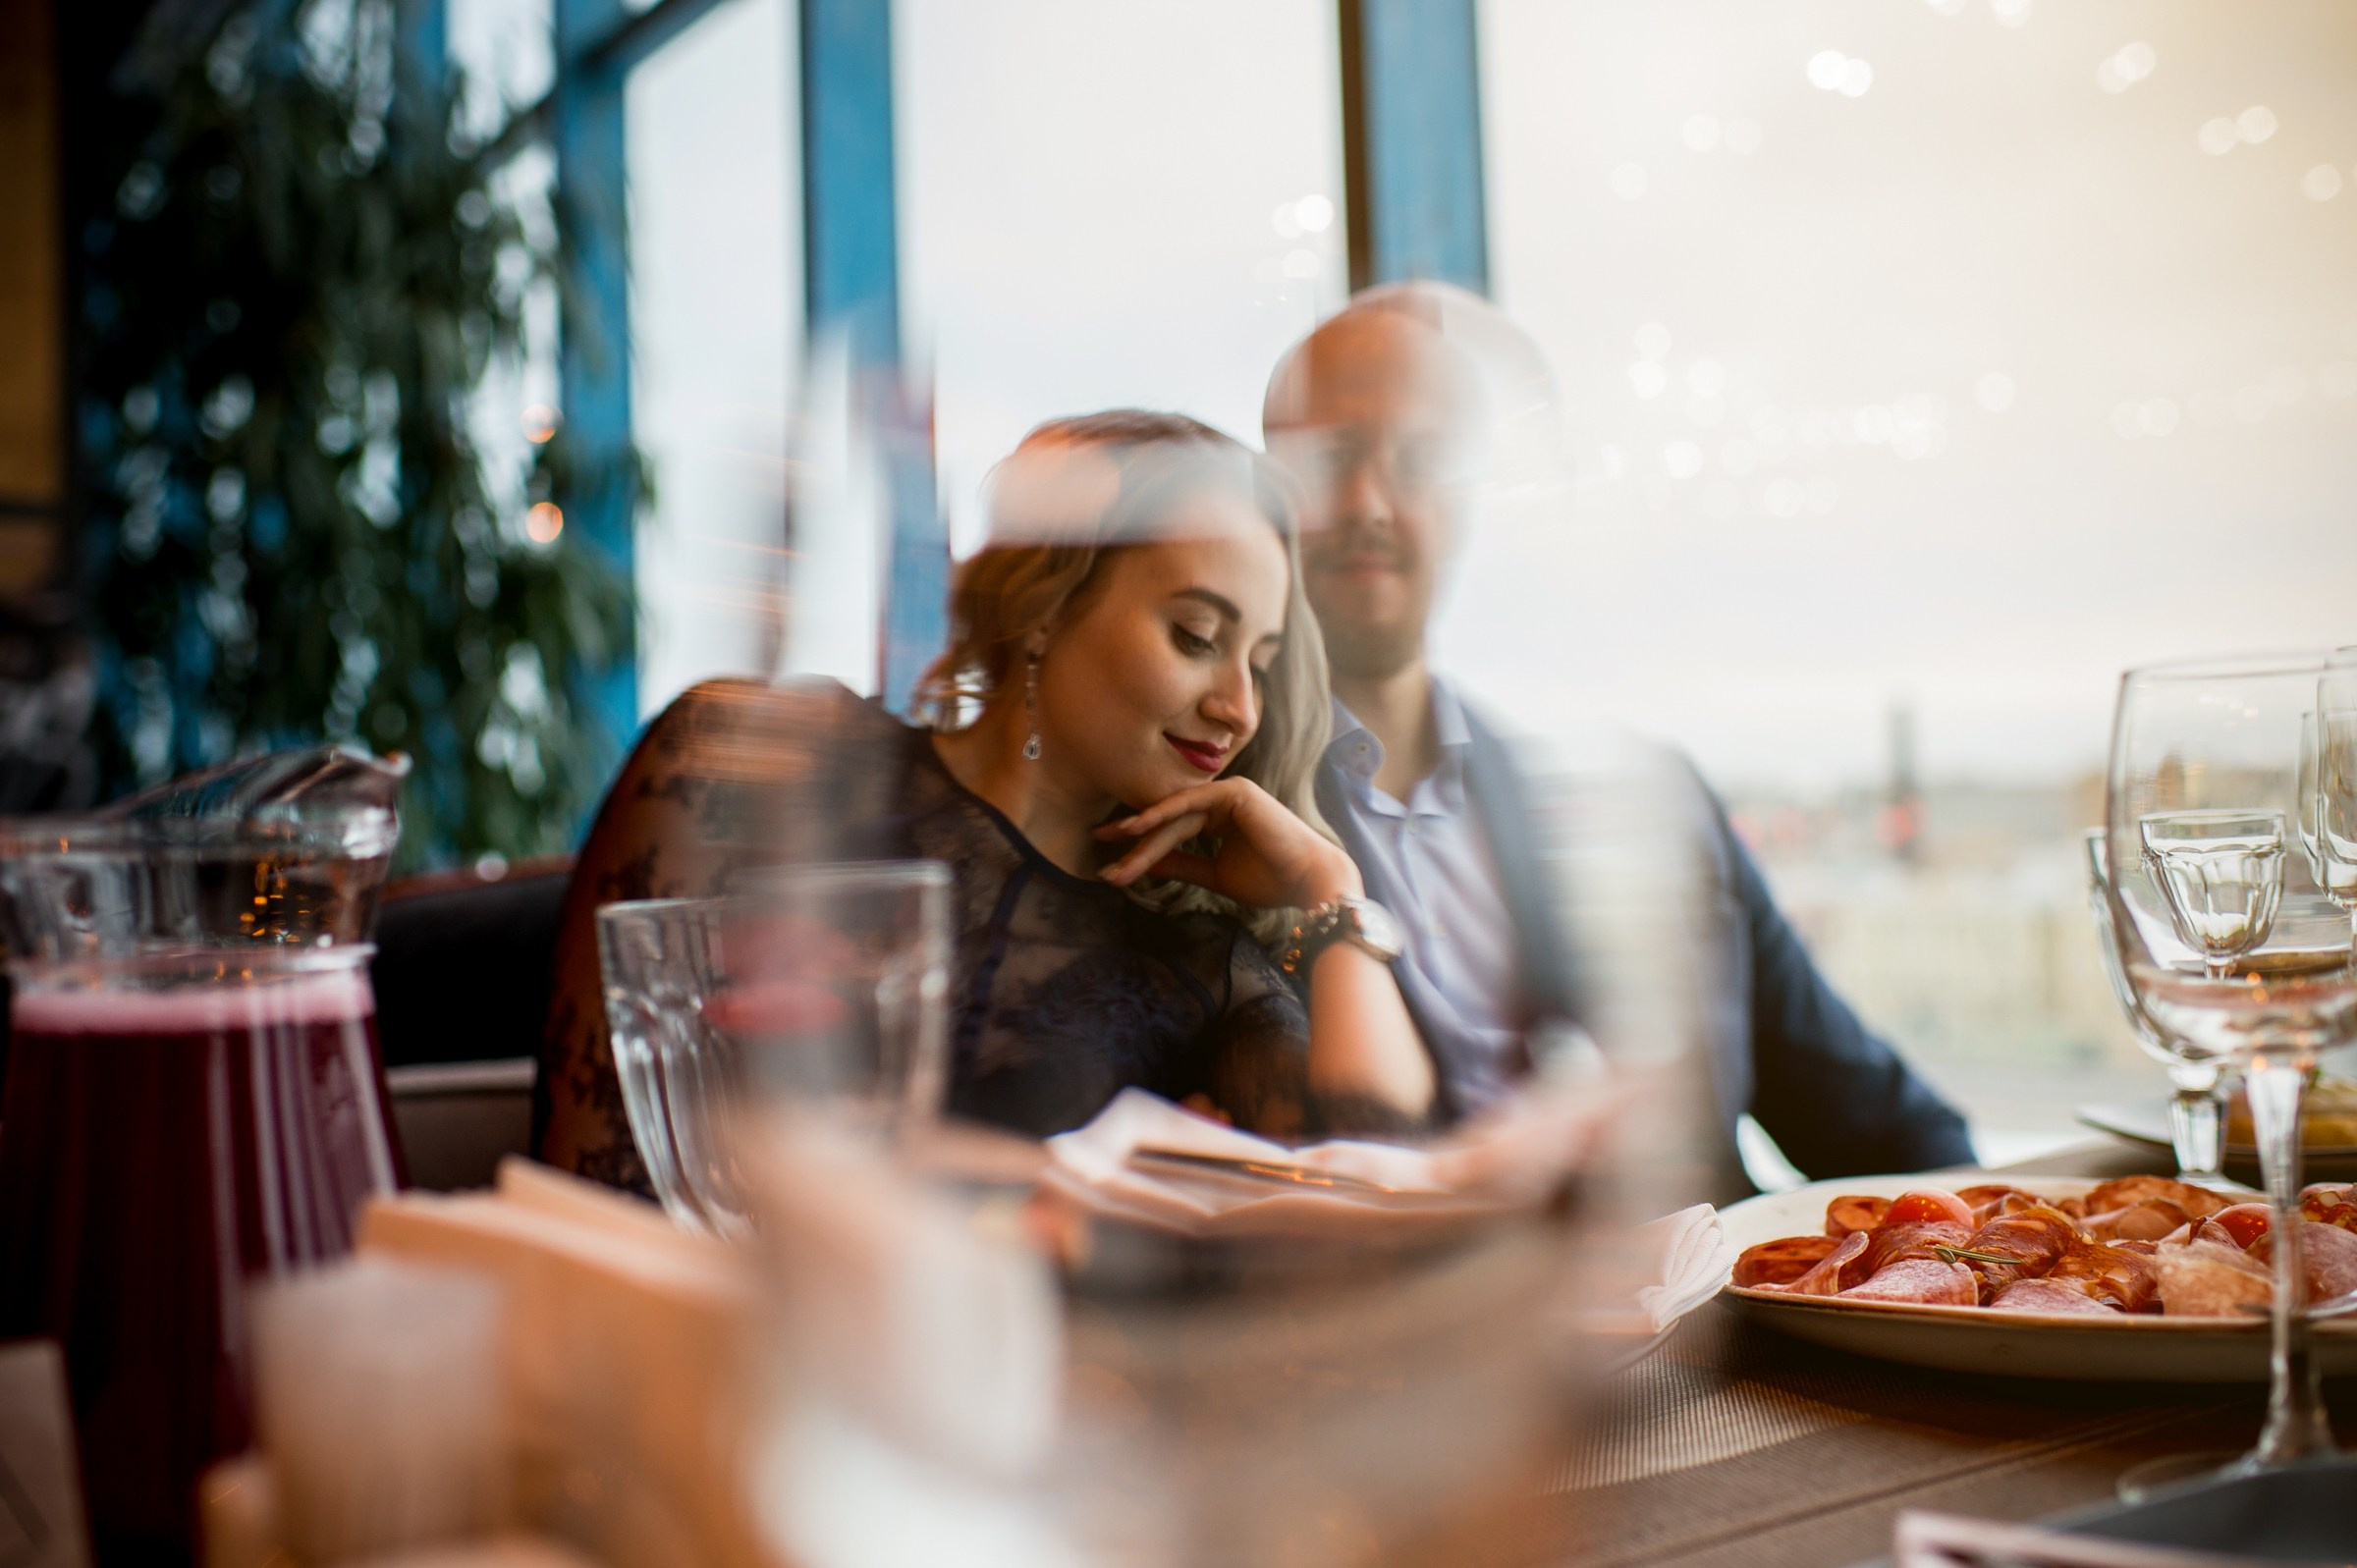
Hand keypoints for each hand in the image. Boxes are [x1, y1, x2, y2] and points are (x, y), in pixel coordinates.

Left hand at [1095, 778, 1362, 910]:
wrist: (1307, 882)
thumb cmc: (1270, 881)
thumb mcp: (1214, 874)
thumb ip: (1182, 864)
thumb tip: (1145, 863)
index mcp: (1220, 816)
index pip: (1172, 828)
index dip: (1141, 844)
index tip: (1111, 859)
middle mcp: (1223, 800)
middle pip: (1168, 821)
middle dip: (1133, 837)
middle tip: (1099, 845)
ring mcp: (1229, 792)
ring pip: (1176, 815)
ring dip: (1143, 831)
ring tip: (1111, 841)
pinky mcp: (1235, 792)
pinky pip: (1191, 802)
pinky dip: (1163, 812)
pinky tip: (1137, 825)